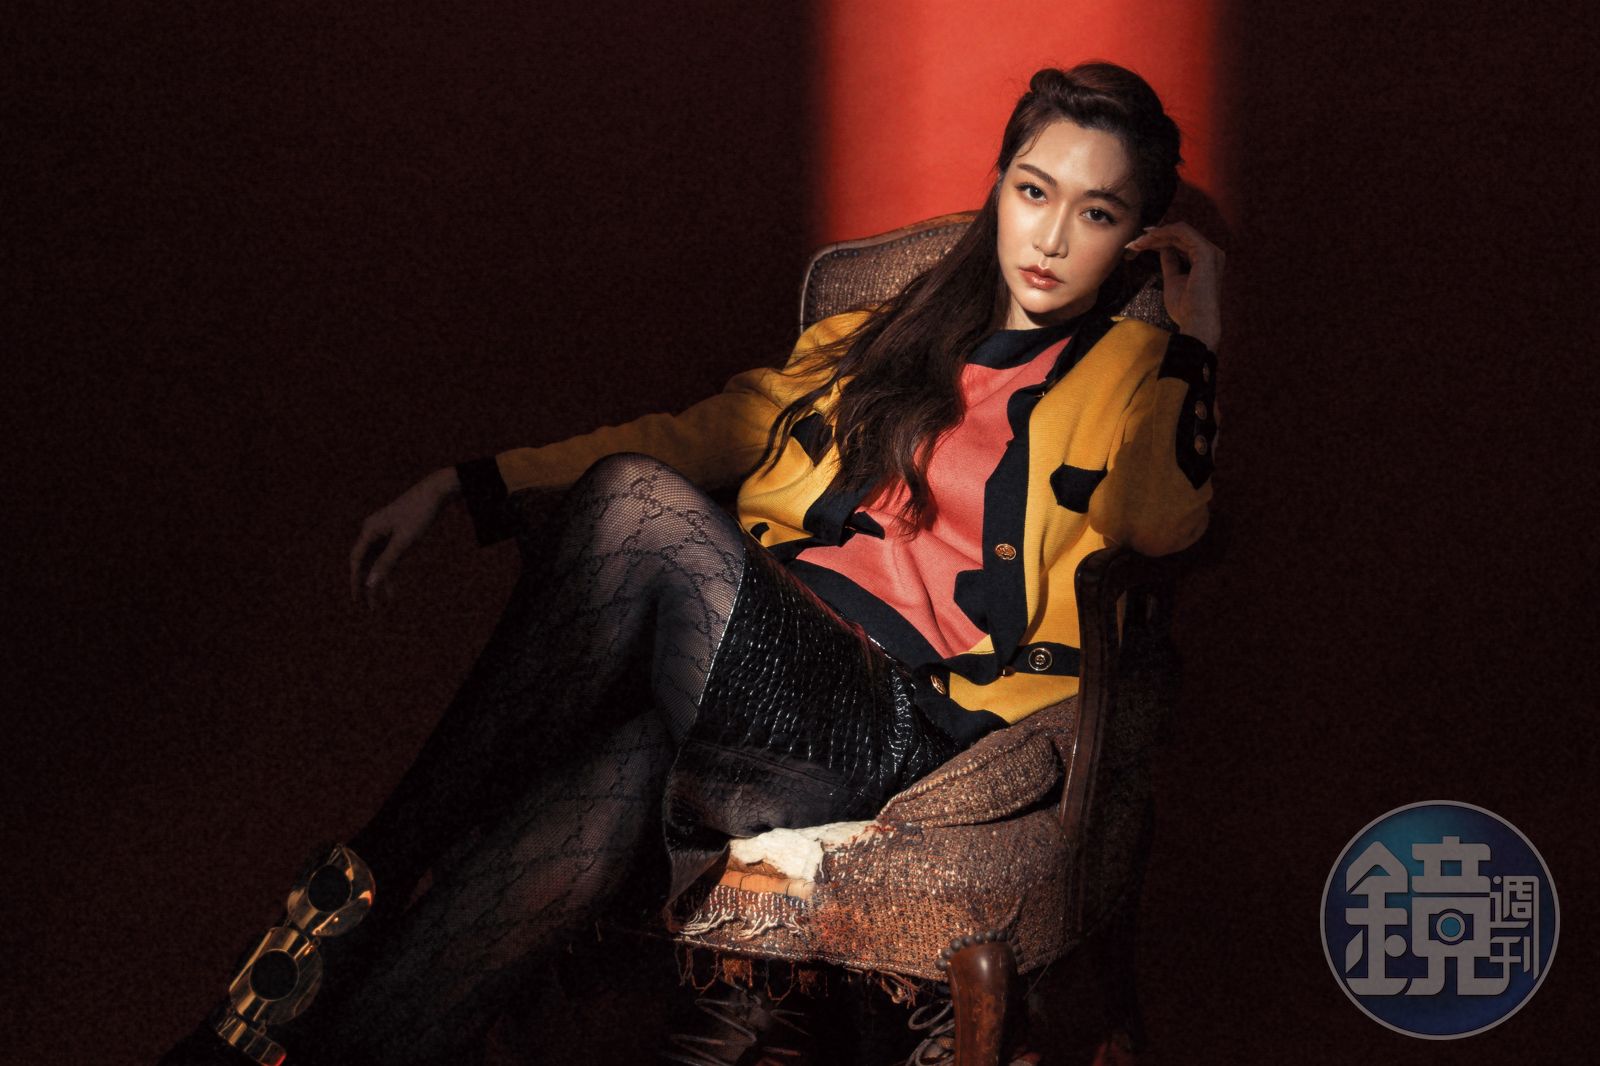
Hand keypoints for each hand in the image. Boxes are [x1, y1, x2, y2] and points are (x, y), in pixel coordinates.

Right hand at [349, 466, 460, 608]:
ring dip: (378, 581)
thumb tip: (371, 584)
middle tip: (368, 607)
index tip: (357, 599)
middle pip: (364, 563)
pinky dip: (389, 572)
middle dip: (366, 585)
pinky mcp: (395, 534)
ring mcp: (383, 532)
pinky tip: (392, 590)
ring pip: (376, 562)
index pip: (357, 560)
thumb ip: (387, 562)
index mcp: (369, 530)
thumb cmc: (419, 514)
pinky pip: (387, 557)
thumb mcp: (405, 541)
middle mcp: (372, 530)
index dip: (355, 581)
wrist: (437, 492)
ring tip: (380, 604)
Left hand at [1124, 221, 1224, 350]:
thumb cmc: (1185, 308)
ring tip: (1138, 242)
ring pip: (1180, 231)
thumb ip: (1170, 263)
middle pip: (1180, 235)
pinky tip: (1148, 239)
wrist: (1195, 322)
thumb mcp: (1173, 280)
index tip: (1139, 244)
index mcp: (1205, 261)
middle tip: (1134, 242)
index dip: (1159, 240)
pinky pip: (1182, 232)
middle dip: (1155, 236)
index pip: (1181, 243)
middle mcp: (1211, 253)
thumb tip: (1163, 249)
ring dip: (1156, 234)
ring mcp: (1210, 251)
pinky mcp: (1205, 252)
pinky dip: (1164, 233)